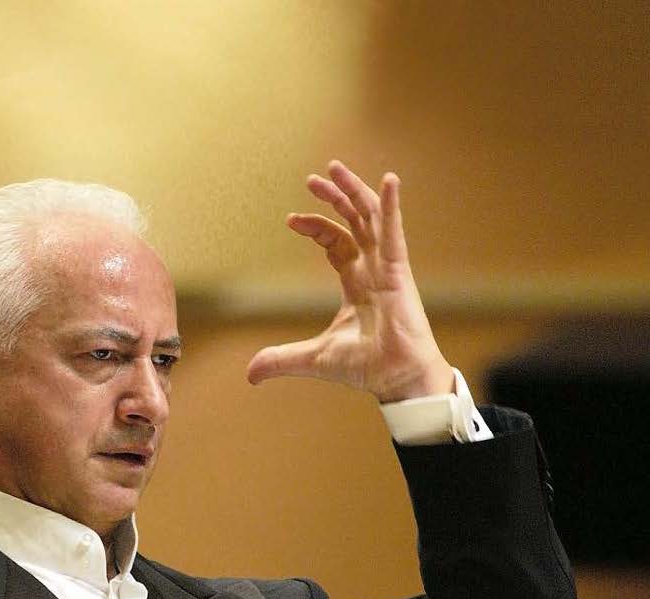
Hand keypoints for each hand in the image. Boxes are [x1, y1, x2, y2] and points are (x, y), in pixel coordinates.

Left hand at [246, 160, 453, 402]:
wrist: (397, 379)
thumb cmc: (367, 367)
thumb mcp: (313, 358)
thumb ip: (281, 359)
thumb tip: (249, 374)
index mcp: (357, 283)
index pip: (337, 242)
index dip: (317, 227)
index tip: (291, 220)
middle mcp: (374, 269)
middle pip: (355, 221)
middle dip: (334, 199)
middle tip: (312, 179)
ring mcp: (388, 268)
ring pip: (372, 218)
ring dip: (354, 191)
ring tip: (335, 168)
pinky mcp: (400, 272)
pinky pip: (396, 232)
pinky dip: (392, 206)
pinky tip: (389, 180)